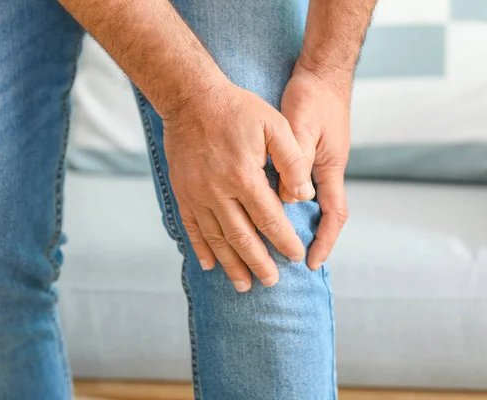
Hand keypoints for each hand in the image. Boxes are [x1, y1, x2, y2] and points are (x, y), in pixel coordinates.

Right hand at [164, 81, 314, 291]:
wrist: (191, 98)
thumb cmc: (237, 109)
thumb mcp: (275, 125)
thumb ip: (292, 161)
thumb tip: (304, 196)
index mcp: (244, 176)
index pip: (269, 220)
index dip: (284, 241)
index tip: (295, 256)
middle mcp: (218, 192)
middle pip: (242, 237)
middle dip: (259, 263)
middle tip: (271, 282)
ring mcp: (197, 195)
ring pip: (216, 239)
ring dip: (231, 264)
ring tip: (243, 286)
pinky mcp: (182, 193)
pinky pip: (191, 228)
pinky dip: (201, 249)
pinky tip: (210, 265)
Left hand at [280, 63, 350, 270]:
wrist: (320, 72)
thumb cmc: (313, 98)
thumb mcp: (301, 129)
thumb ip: (295, 163)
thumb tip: (288, 198)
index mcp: (330, 168)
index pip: (334, 214)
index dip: (325, 240)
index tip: (310, 262)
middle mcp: (326, 170)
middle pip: (322, 214)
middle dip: (312, 238)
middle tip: (288, 260)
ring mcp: (317, 163)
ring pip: (308, 202)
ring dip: (297, 222)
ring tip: (274, 241)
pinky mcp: (306, 155)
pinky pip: (298, 186)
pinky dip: (287, 201)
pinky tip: (268, 206)